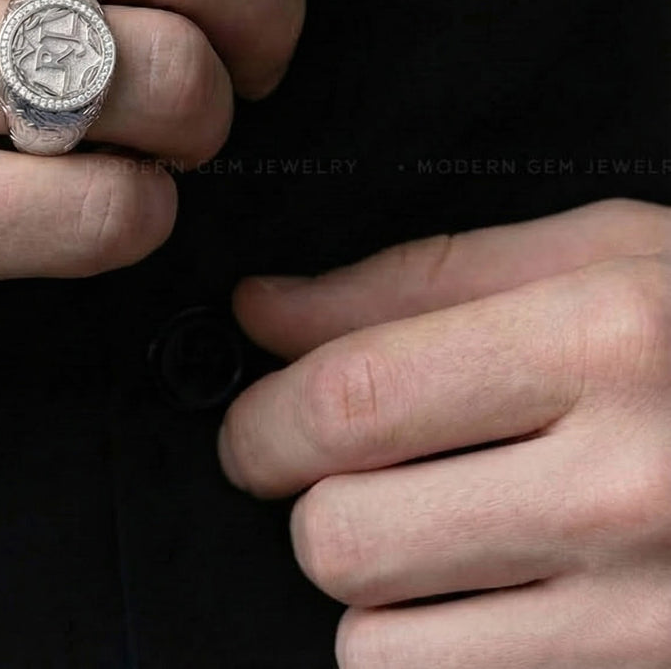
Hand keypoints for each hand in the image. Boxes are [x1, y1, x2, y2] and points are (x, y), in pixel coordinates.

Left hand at [220, 199, 670, 668]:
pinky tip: (490, 603)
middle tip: (335, 478)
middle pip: (345, 533)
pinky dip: (437, 659)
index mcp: (608, 339)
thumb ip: (414, 281)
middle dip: (308, 504)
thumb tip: (265, 311)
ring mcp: (655, 620)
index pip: (353, 399)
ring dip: (374, 595)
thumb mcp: (597, 258)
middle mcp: (634, 485)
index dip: (266, 417)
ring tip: (434, 541)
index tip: (255, 423)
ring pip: (381, 648)